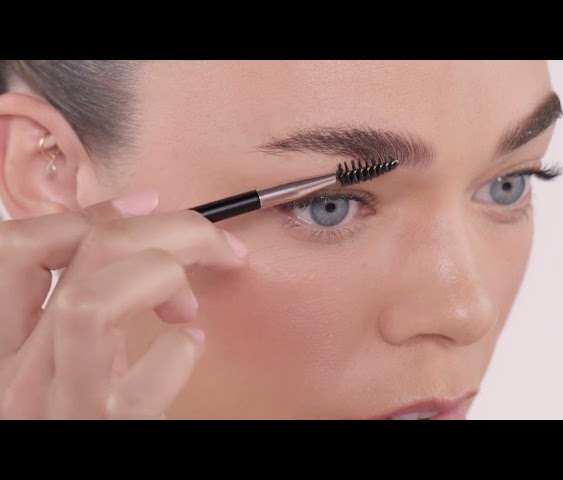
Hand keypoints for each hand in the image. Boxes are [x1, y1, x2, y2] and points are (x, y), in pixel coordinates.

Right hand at [0, 191, 246, 418]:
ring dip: (164, 279)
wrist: (80, 457)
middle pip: (84, 255)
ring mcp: (59, 408)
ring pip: (96, 300)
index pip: (19, 247)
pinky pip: (145, 378)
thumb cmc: (73, 419)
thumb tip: (133, 228)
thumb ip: (78, 309)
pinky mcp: (106, 433)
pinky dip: (180, 350)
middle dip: (165, 229)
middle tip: (212, 243)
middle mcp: (18, 374)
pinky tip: (188, 350)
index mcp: (4, 346)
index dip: (91, 212)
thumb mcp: (62, 360)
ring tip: (187, 306)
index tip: (149, 203)